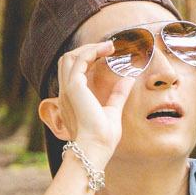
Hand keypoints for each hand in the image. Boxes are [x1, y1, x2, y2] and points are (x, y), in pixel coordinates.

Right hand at [53, 41, 134, 162]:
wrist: (95, 148)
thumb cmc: (102, 137)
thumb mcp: (112, 110)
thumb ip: (118, 94)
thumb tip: (129, 78)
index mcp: (72, 98)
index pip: (73, 71)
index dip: (87, 58)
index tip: (106, 54)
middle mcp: (66, 92)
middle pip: (67, 60)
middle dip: (86, 50)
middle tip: (108, 48)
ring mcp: (68, 89)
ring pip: (70, 57)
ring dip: (89, 48)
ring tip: (108, 46)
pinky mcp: (74, 87)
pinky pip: (80, 60)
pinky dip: (92, 51)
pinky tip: (107, 50)